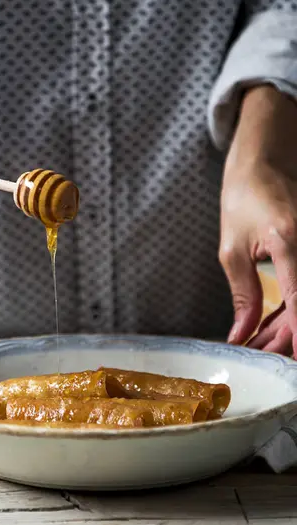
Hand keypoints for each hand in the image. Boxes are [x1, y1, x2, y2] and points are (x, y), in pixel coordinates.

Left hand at [220, 85, 296, 355]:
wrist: (263, 165)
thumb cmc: (243, 199)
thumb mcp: (232, 249)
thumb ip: (242, 294)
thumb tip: (240, 334)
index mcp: (289, 240)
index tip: (291, 359)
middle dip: (285, 338)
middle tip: (257, 355)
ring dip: (287, 328)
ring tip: (258, 344)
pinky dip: (292, 310)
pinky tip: (271, 325)